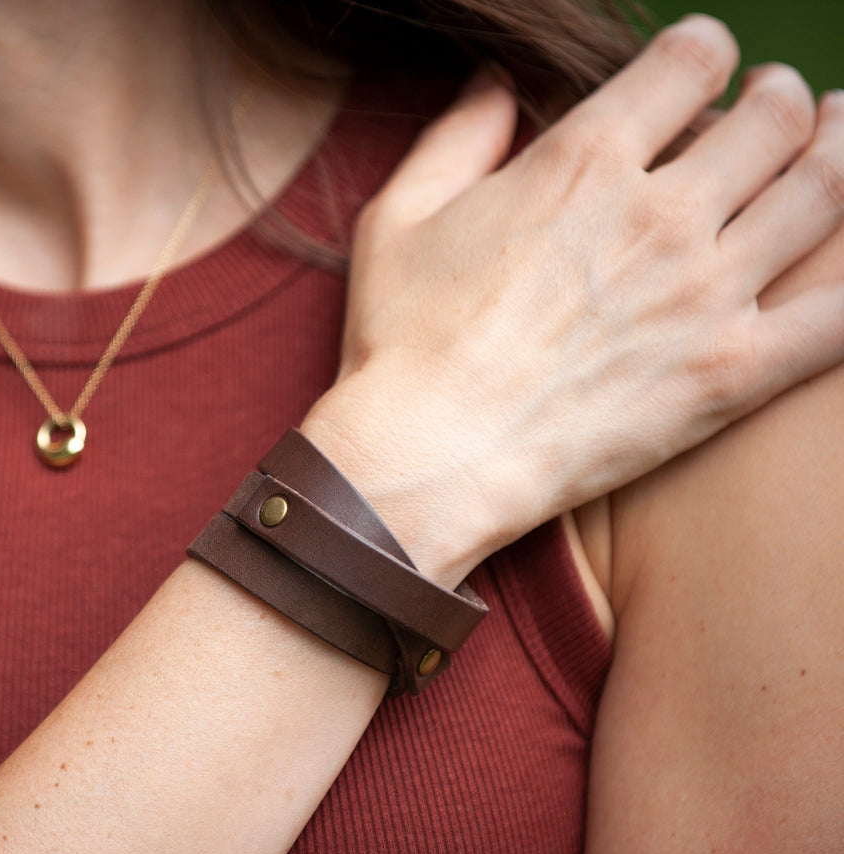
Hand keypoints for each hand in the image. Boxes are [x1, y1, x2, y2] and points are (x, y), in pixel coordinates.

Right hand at [304, 15, 843, 583]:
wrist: (427, 458)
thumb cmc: (400, 340)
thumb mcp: (400, 216)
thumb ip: (458, 136)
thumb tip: (495, 80)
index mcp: (583, 161)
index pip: (689, 62)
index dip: (703, 49)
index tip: (701, 63)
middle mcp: (662, 214)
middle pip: (773, 118)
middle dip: (781, 95)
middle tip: (777, 103)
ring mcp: (706, 294)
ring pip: (822, 192)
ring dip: (841, 149)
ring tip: (838, 139)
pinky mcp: (730, 372)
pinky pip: (839, 317)